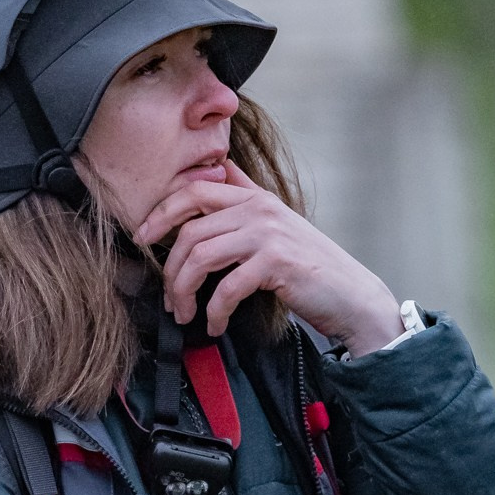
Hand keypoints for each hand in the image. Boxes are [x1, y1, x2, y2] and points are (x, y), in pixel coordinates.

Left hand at [132, 161, 404, 354]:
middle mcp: (259, 209)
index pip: (194, 190)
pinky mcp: (275, 262)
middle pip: (189, 229)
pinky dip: (213, 312)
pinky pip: (225, 288)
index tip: (142, 238)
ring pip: (200, 257)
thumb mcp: (277, 223)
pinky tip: (214, 325)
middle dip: (169, 267)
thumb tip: (221, 169)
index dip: (161, 212)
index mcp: (254, 197)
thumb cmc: (310, 266)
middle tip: (168, 296)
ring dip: (184, 291)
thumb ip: (247, 195)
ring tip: (185, 314)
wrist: (352, 296)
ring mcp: (267, 233)